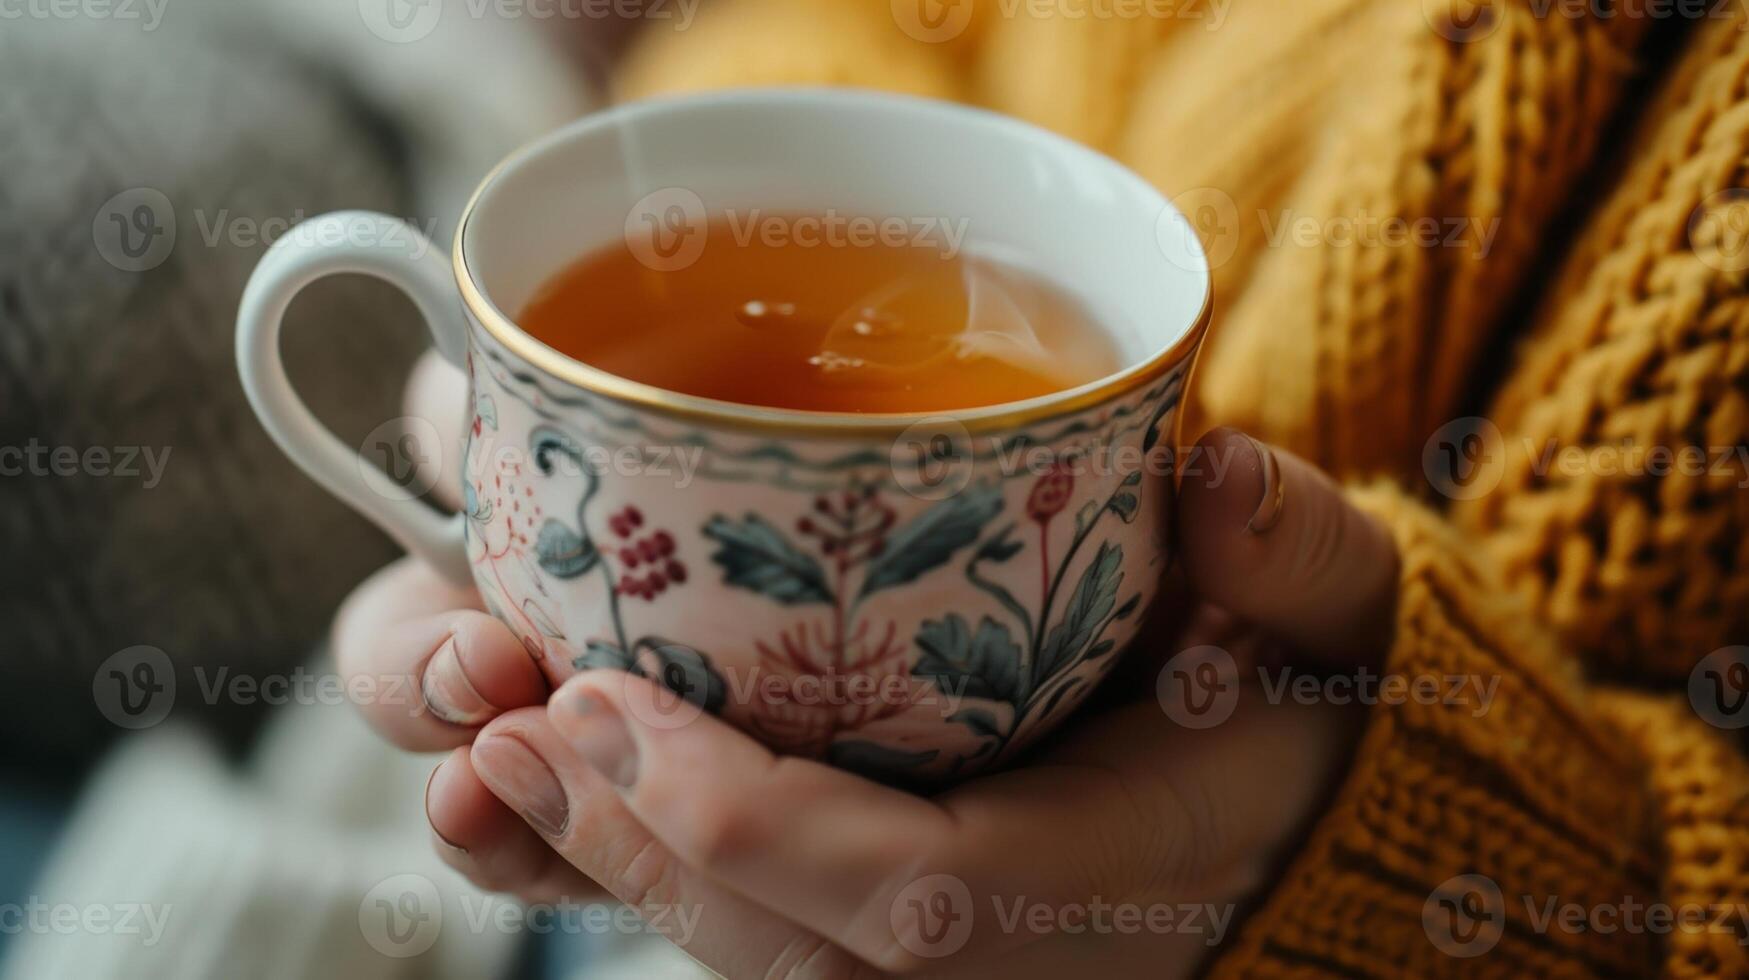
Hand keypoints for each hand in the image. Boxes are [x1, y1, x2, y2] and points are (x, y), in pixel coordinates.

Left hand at [333, 355, 1398, 973]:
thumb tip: (1219, 478)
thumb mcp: (1332, 616)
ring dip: (606, 864)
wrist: (1294, 821)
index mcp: (1116, 883)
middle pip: (790, 949)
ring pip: (750, 957)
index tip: (621, 710)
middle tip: (514, 712)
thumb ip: (1293, 554)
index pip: (923, 899)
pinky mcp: (889, 950)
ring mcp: (947, 978)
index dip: (760, 825)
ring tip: (495, 751)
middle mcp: (1018, 968)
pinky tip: (558, 794)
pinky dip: (644, 876)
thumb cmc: (1301, 711)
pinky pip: (753, 939)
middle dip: (633, 841)